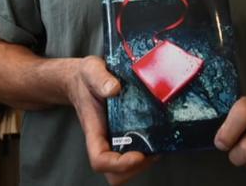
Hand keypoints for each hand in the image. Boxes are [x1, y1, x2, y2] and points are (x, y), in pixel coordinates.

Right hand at [65, 56, 154, 184]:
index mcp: (93, 130)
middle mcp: (105, 140)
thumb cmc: (86, 78)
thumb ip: (100, 79)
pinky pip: (137, 153)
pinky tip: (161, 134)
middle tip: (154, 151)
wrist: (85, 79)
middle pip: (115, 174)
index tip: (138, 154)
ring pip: (128, 168)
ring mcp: (116, 140)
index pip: (100, 160)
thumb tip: (114, 89)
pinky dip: (150, 151)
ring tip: (160, 143)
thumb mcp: (91, 71)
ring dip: (146, 162)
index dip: (119, 164)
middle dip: (136, 168)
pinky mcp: (127, 135)